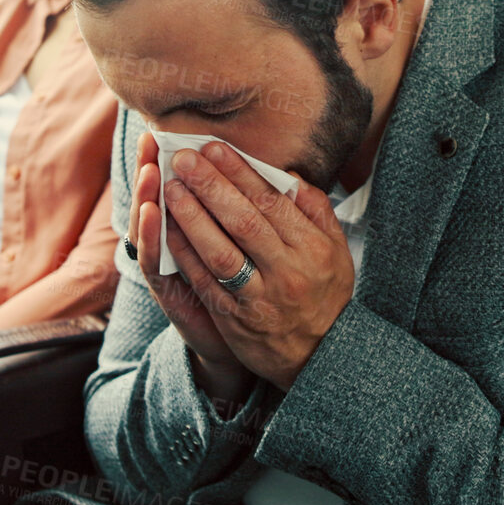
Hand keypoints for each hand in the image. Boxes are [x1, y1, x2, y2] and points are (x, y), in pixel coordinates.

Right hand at [128, 133, 252, 404]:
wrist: (237, 348)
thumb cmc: (246, 291)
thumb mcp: (250, 249)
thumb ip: (250, 213)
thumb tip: (265, 172)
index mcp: (196, 229)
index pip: (175, 186)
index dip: (166, 161)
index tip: (162, 130)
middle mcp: (175, 245)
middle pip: (157, 199)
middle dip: (152, 167)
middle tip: (149, 138)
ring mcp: (168, 269)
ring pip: (151, 226)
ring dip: (148, 195)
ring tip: (149, 167)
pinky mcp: (168, 294)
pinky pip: (155, 262)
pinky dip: (153, 236)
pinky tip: (151, 212)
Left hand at [160, 142, 354, 390]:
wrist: (321, 356)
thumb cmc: (325, 292)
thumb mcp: (337, 249)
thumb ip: (316, 210)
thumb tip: (288, 174)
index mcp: (313, 248)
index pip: (271, 202)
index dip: (240, 172)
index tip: (213, 147)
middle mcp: (287, 271)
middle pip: (244, 222)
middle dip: (210, 186)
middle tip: (182, 157)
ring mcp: (259, 298)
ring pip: (221, 252)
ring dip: (192, 217)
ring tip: (169, 186)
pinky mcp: (235, 319)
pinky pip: (206, 282)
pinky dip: (185, 253)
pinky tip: (166, 229)